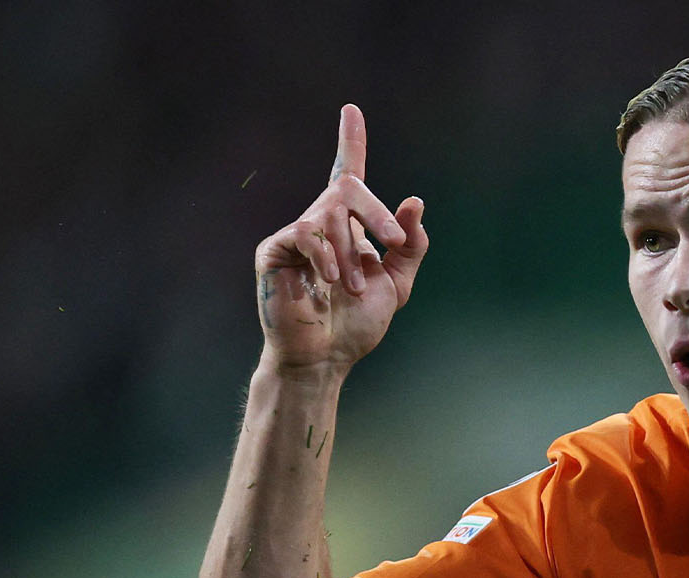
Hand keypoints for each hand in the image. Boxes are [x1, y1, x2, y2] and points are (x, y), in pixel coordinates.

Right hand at [253, 104, 428, 370]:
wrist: (326, 356)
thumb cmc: (357, 324)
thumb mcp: (397, 284)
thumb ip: (409, 245)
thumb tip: (414, 201)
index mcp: (349, 228)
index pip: (348, 175)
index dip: (351, 141)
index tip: (352, 109)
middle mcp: (320, 223)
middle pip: (349, 189)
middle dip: (377, 213)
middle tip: (391, 242)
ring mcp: (295, 234)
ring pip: (330, 216)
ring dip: (351, 254)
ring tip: (352, 289)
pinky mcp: (274, 250)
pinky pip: (304, 233)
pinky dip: (325, 255)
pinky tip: (329, 281)